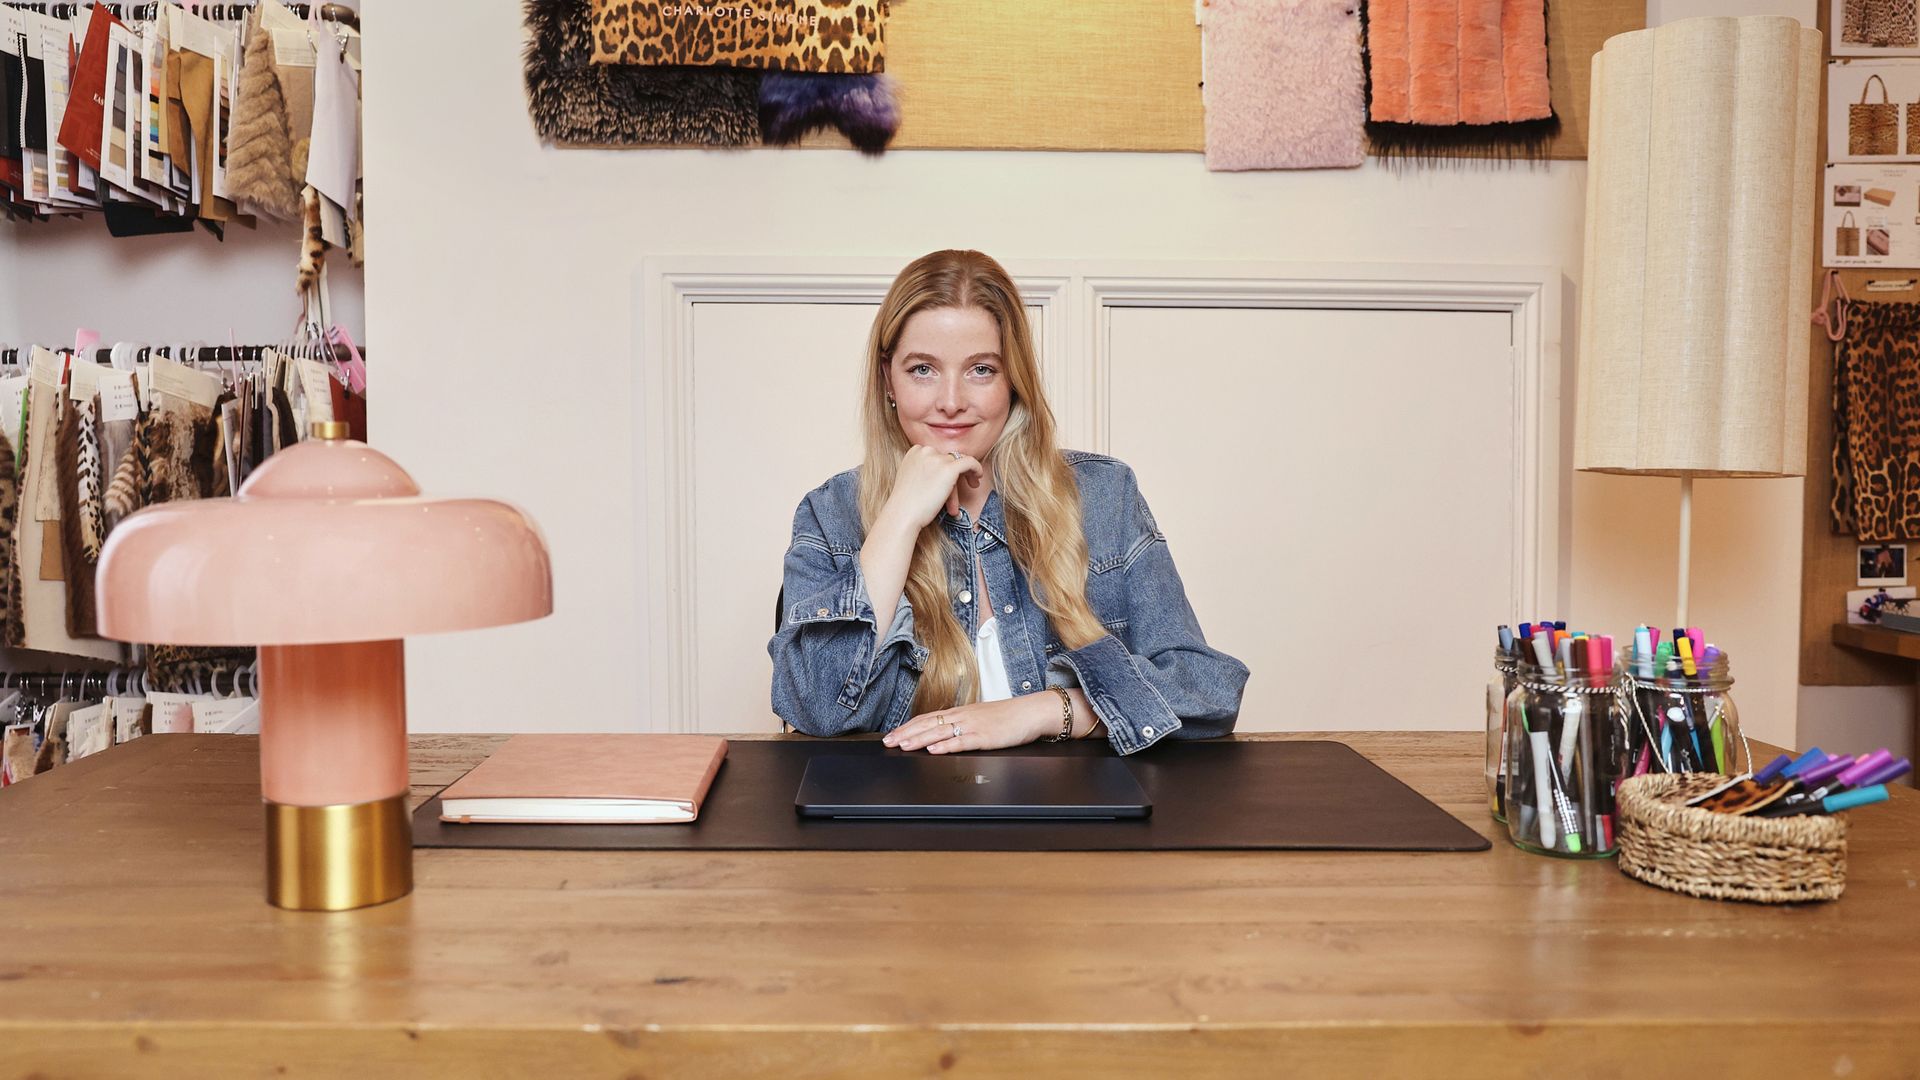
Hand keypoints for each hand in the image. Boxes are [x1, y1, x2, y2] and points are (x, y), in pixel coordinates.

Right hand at [877, 444, 983, 532]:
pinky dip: (976, 468)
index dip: (943, 470)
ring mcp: (937, 458)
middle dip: (953, 476)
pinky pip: (970, 462)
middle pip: (947, 460)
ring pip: (957, 465)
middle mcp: (926, 450)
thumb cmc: (906, 503)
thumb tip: (943, 471)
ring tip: (962, 496)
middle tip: (957, 490)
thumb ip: (924, 469)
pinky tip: (978, 477)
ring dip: (960, 481)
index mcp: (915, 450)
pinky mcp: (949, 468)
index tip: (943, 486)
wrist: (903, 514)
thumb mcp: (911, 478)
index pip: (937, 455)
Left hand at [883, 695, 1054, 753]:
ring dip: (920, 739)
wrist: (1031, 712)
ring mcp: (973, 726)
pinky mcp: (985, 737)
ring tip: (903, 746)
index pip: (928, 719)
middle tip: (888, 742)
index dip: (908, 727)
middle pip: (928, 725)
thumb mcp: (980, 718)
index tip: (892, 735)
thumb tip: (943, 736)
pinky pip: (962, 741)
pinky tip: (934, 751)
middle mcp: (963, 717)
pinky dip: (947, 746)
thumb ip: (962, 726)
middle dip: (906, 734)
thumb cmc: (1008, 717)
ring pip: (940, 732)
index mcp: (961, 713)